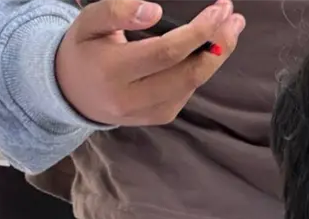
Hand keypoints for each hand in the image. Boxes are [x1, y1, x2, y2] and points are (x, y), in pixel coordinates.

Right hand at [55, 0, 244, 124]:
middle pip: (186, 75)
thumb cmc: (85, 50)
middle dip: (217, 47)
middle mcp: (130, 99)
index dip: (198, 32)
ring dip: (215, 58)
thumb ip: (118, 10)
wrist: (74, 94)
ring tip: (229, 30)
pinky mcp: (157, 118)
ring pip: (191, 86)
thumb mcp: (90, 21)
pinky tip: (204, 51)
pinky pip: (186, 93)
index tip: (220, 10)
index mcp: (113, 72)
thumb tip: (155, 10)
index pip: (166, 53)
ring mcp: (146, 113)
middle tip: (234, 19)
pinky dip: (199, 71)